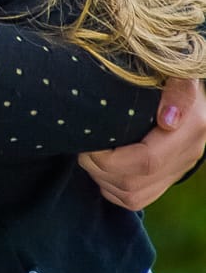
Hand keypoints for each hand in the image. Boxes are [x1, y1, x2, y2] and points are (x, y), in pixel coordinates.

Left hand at [79, 76, 205, 209]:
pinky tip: (101, 167)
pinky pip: (135, 200)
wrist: (184, 90)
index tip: (89, 141)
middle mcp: (187, 154)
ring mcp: (178, 170)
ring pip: (132, 196)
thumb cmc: (171, 72)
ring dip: (101, 179)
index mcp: (191, 129)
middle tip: (82, 147)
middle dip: (98, 168)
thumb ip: (178, 89)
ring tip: (88, 156)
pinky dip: (110, 189)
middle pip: (133, 183)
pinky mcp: (168, 179)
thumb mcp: (177, 71)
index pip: (146, 160)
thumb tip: (168, 120)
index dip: (110, 158)